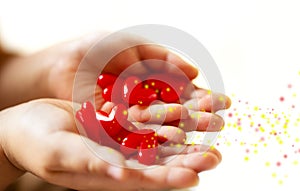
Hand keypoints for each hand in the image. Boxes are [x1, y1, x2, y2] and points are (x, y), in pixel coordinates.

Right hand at [0, 99, 221, 190]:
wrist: (27, 125)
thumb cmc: (36, 143)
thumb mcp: (61, 154)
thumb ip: (92, 163)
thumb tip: (121, 173)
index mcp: (107, 175)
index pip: (144, 181)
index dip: (169, 179)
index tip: (195, 175)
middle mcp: (119, 161)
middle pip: (158, 163)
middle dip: (187, 160)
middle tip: (216, 156)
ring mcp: (119, 142)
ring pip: (157, 141)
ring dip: (183, 137)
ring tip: (208, 132)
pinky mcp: (117, 124)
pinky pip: (145, 120)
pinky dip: (164, 116)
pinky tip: (182, 109)